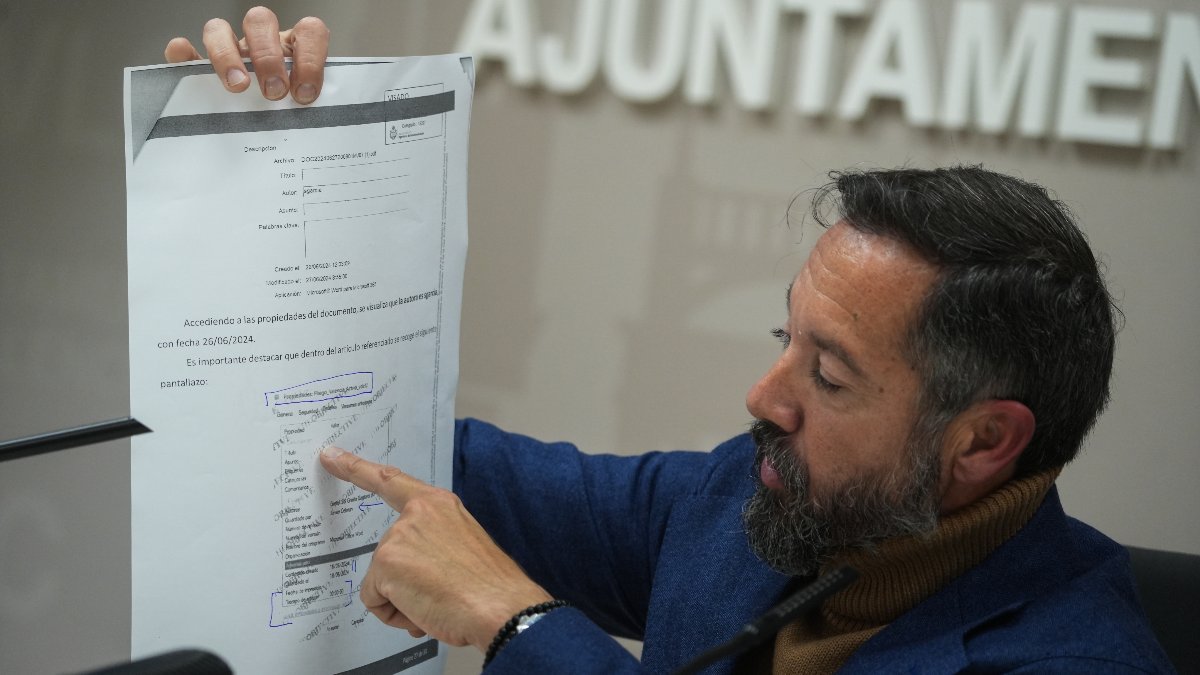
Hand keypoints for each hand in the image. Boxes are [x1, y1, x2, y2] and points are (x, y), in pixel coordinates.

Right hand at [164, 6, 328, 103]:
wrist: (257, 137)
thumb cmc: (285, 115)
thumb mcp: (301, 111)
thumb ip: (307, 108)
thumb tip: (312, 118)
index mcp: (293, 49)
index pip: (309, 32)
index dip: (310, 57)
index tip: (305, 92)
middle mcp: (261, 43)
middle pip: (260, 22)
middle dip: (268, 56)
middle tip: (274, 92)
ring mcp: (229, 51)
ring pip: (219, 28)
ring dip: (227, 56)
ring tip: (238, 86)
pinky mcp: (197, 66)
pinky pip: (182, 50)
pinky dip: (182, 53)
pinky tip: (186, 60)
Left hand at [319, 446, 553, 650]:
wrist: (502, 608)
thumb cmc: (491, 588)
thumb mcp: (465, 548)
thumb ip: (433, 546)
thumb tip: (416, 577)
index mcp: (439, 505)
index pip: (390, 481)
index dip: (356, 468)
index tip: (332, 455)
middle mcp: (416, 514)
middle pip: (387, 554)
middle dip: (405, 582)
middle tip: (439, 594)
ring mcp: (398, 536)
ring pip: (382, 580)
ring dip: (404, 601)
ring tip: (438, 603)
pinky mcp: (386, 562)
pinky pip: (374, 599)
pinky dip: (394, 614)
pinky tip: (422, 611)